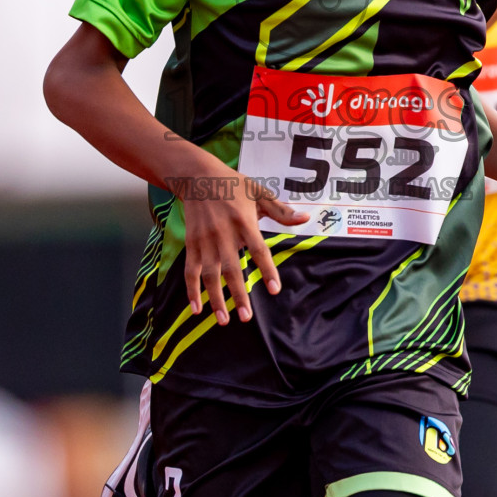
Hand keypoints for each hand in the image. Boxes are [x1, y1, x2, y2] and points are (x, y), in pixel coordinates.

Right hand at [179, 167, 306, 325]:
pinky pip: (190, 271)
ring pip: (209, 275)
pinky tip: (196, 309)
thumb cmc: (233, 185)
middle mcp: (224, 233)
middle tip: (246, 317)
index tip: (274, 289)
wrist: (197, 175)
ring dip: (215, 299)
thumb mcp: (259, 192)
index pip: (258, 250)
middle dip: (238, 295)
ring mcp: (205, 240)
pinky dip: (191, 291)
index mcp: (244, 221)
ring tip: (223, 320)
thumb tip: (306, 217)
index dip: (267, 270)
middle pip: (232, 268)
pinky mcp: (192, 244)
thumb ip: (282, 210)